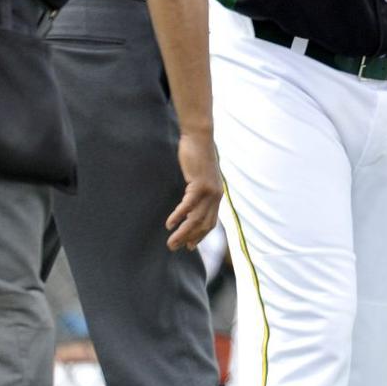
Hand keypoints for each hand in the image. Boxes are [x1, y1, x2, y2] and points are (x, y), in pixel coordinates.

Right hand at [165, 131, 222, 251]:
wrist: (200, 137)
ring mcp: (209, 191)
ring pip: (195, 219)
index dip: (200, 235)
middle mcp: (216, 196)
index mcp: (217, 195)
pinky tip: (169, 224)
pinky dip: (178, 216)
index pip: (211, 222)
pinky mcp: (200, 184)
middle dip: (189, 239)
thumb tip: (191, 200)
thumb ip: (199, 189)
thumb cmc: (197, 155)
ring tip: (171, 242)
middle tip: (175, 248)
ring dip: (182, 233)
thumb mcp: (200, 176)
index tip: (190, 246)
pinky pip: (188, 206)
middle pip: (203, 225)